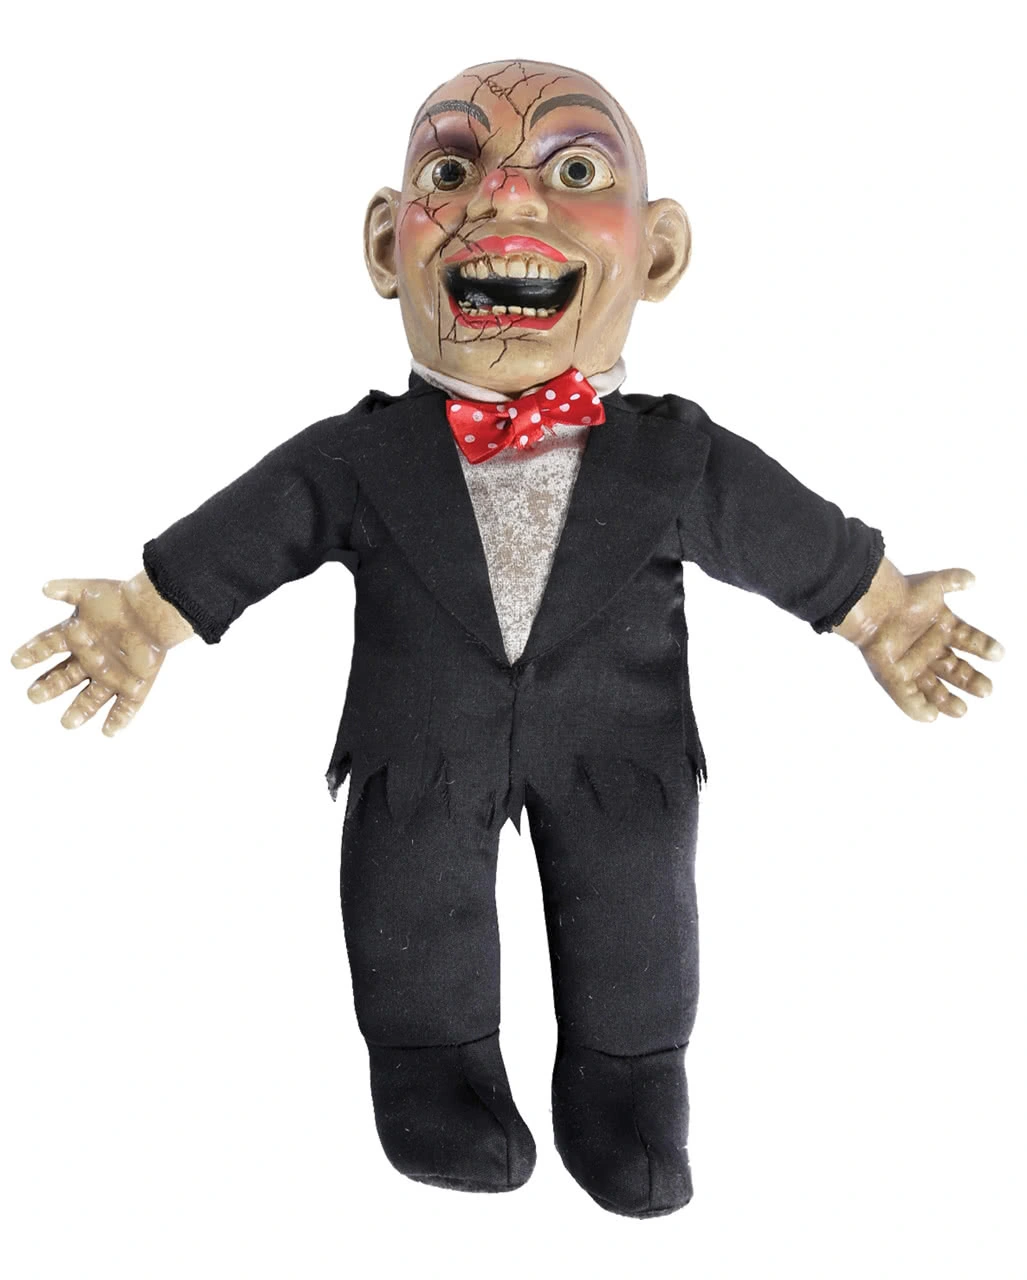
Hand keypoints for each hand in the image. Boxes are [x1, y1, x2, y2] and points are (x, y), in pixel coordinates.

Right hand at [11, 573, 192, 735]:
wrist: (155, 610)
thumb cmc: (122, 599)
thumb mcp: (91, 591)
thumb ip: (68, 590)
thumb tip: (44, 588)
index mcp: (78, 636)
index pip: (48, 646)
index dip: (32, 653)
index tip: (16, 661)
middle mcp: (93, 658)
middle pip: (65, 677)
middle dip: (49, 687)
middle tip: (33, 696)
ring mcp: (114, 673)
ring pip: (93, 698)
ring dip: (80, 710)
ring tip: (67, 723)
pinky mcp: (135, 684)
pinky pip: (126, 706)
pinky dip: (118, 719)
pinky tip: (109, 731)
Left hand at [835, 559, 1003, 721]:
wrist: (872, 605)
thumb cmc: (901, 594)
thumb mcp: (931, 583)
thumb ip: (953, 579)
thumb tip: (973, 579)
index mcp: (942, 628)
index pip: (970, 640)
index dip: (984, 646)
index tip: (999, 653)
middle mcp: (930, 649)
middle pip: (955, 670)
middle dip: (971, 680)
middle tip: (986, 690)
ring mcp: (911, 664)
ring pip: (933, 687)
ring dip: (947, 700)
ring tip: (961, 710)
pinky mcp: (893, 676)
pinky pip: (907, 696)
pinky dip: (917, 707)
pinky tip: (931, 716)